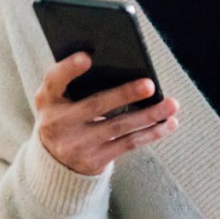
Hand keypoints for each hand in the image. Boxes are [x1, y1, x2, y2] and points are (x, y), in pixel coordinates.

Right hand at [35, 52, 179, 174]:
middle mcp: (58, 123)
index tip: (87, 57)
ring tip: (172, 104)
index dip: (69, 69)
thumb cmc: (66, 116)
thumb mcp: (60, 100)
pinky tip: (169, 123)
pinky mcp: (95, 160)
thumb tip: (123, 66)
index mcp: (47, 100)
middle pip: (96, 105)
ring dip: (149, 115)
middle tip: (150, 84)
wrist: (56, 162)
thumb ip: (77, 83)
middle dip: (124, 94)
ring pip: (119, 127)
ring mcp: (77, 145)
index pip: (54, 80)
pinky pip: (129, 144)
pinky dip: (152, 133)